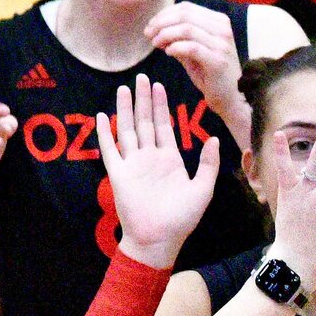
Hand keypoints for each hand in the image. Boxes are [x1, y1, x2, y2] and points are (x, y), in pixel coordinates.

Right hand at [96, 75, 219, 268]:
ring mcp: (133, 164)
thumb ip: (208, 163)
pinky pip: (110, 149)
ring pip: (128, 129)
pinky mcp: (118, 173)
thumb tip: (214, 139)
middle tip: (141, 77)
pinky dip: (105, 132)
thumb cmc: (183, 219)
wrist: (160, 239)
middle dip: (144, 99)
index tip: (159, 86)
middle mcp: (150, 158)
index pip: (165, 126)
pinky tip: (102, 115)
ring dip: (125, 109)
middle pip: (146, 122)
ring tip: (123, 88)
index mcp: (170, 160)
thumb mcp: (203, 189)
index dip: (162, 106)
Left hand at [144, 1, 240, 113]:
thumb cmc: (210, 72)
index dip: (164, 14)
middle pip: (185, 15)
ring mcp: (222, 45)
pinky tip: (168, 53)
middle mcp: (223, 29)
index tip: (151, 26)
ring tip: (156, 44)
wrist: (230, 96)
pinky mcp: (218, 61)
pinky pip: (191, 48)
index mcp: (219, 21)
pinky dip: (175, 48)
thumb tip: (155, 26)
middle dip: (161, 23)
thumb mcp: (194, 48)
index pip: (186, 7)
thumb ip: (179, 35)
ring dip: (165, 35)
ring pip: (187, 29)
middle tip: (148, 34)